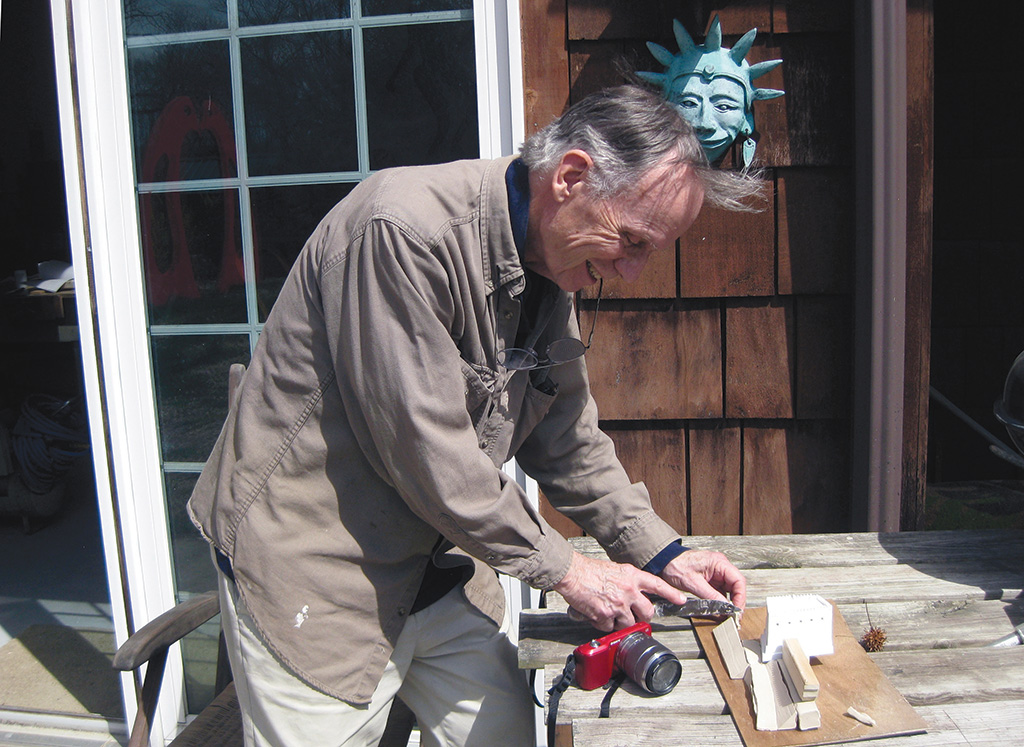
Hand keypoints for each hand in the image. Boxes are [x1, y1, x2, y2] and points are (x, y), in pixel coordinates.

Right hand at [553, 551, 687, 631]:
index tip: (681, 599)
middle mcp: (629, 591)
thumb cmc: (590, 570)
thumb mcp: (616, 570)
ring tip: (610, 612)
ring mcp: (618, 605)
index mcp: (632, 576)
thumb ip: (629, 581)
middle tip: (635, 615)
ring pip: (629, 623)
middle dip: (643, 617)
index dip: (671, 594)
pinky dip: (605, 624)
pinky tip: (598, 613)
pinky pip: (610, 627)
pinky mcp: (606, 616)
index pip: (658, 585)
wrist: (573, 574)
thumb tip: (634, 592)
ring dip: (621, 621)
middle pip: (648, 612)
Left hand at [660, 549, 746, 609]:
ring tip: (727, 616)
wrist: (664, 561)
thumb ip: (710, 596)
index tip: (737, 610)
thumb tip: (724, 607)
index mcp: (719, 563)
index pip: (738, 580)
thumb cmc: (676, 565)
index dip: (740, 597)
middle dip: (736, 602)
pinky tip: (719, 610)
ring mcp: (716, 573)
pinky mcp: (710, 579)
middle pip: (736, 586)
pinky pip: (720, 591)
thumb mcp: (693, 583)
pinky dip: (720, 601)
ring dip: (728, 603)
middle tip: (734, 616)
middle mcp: (720, 567)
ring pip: (729, 590)